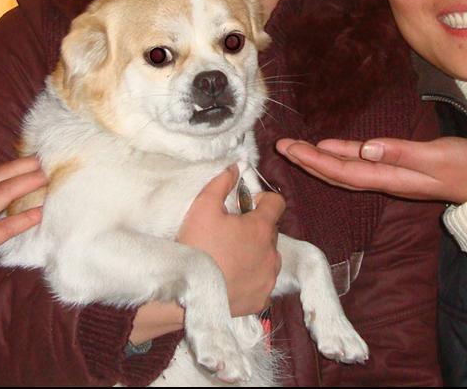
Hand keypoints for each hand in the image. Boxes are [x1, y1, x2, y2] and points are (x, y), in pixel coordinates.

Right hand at [178, 165, 283, 316]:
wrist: (189, 294)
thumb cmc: (197, 247)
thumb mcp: (203, 207)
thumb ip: (221, 183)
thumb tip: (235, 167)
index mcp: (261, 228)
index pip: (277, 202)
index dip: (261, 200)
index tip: (243, 206)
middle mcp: (272, 253)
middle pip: (270, 231)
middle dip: (254, 228)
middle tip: (229, 233)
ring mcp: (269, 278)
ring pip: (269, 258)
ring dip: (255, 253)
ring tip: (229, 257)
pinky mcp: (262, 299)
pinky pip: (262, 282)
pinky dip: (251, 278)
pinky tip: (232, 277)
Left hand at [276, 136, 466, 204]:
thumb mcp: (437, 157)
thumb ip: (401, 152)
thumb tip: (365, 148)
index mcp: (390, 178)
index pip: (343, 171)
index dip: (315, 160)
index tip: (292, 149)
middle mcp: (384, 179)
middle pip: (337, 172)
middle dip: (308, 161)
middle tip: (281, 146)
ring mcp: (390, 175)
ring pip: (346, 168)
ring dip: (320, 158)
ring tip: (296, 147)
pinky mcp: (397, 167)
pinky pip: (361, 163)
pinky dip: (342, 155)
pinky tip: (331, 147)